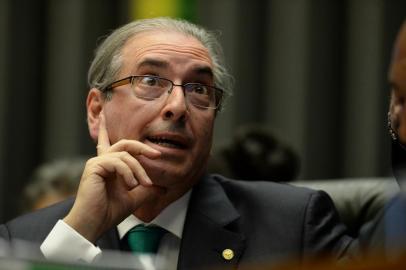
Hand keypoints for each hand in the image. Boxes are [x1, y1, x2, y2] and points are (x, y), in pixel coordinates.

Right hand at [63, 110, 163, 242]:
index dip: (106, 130)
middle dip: (142, 148)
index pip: (107, 143)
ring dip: (138, 170)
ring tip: (141, 185)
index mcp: (108, 167)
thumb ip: (146, 191)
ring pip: (125, 155)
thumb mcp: (134, 199)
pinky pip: (118, 162)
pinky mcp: (94, 167)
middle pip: (125, 144)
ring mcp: (97, 163)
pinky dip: (128, 173)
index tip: (104, 115)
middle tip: (157, 154)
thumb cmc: (108, 212)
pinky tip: (130, 185)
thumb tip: (163, 187)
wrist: (93, 224)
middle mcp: (101, 162)